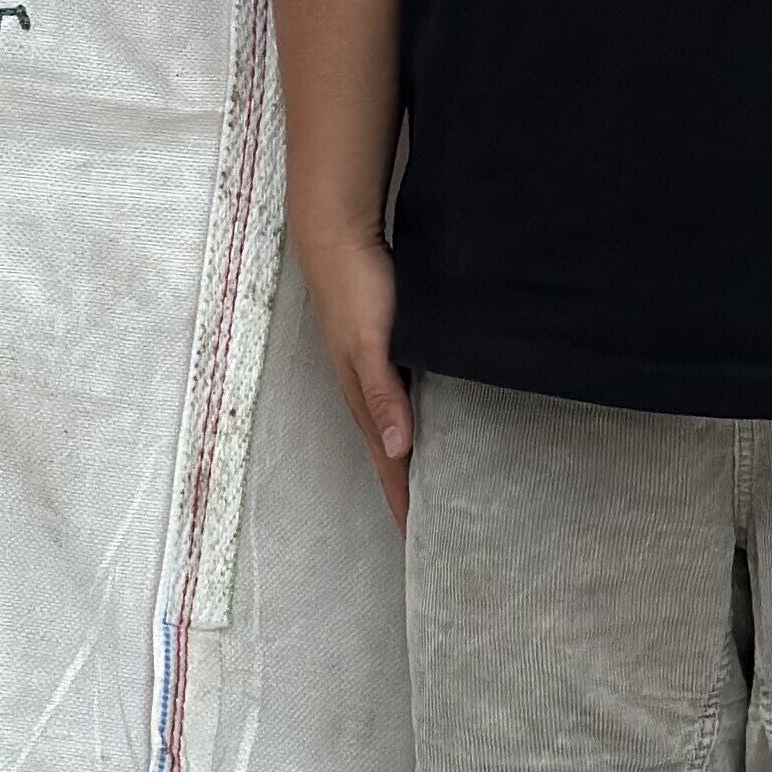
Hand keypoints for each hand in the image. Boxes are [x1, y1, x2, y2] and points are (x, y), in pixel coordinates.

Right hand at [298, 224, 412, 530]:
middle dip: (406, 488)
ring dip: (411, 455)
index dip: (401, 499)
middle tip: (432, 525)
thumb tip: (397, 451)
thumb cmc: (354, 287)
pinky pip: (402, 394)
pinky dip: (415, 417)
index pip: (386, 461)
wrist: (338, 233)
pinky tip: (432, 415)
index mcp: (363, 395)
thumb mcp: (369, 344)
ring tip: (433, 482)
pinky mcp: (384, 344)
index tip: (419, 539)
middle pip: (390, 451)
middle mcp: (368, 387)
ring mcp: (373, 365)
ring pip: (396, 424)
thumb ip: (384, 394)